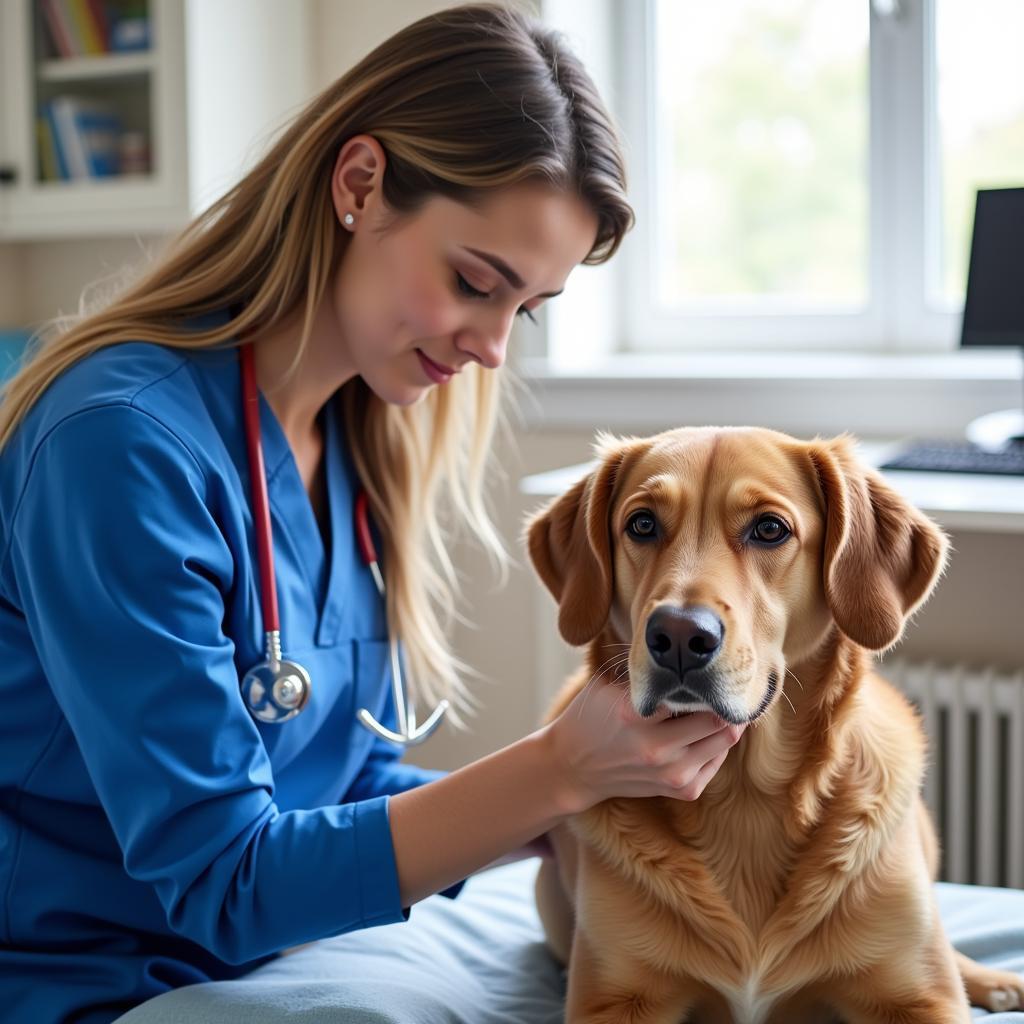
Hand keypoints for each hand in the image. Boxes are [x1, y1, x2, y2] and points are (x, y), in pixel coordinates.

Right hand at [543, 678, 744, 813]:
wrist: (573, 767)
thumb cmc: (590, 717)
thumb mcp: (607, 685)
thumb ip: (643, 671)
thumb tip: (685, 650)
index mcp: (634, 715)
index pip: (691, 691)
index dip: (703, 676)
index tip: (708, 666)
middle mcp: (656, 748)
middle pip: (718, 719)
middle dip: (723, 700)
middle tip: (722, 684)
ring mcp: (671, 773)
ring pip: (726, 741)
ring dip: (726, 721)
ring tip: (716, 705)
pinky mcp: (681, 790)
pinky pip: (718, 762)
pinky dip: (717, 744)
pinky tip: (704, 731)